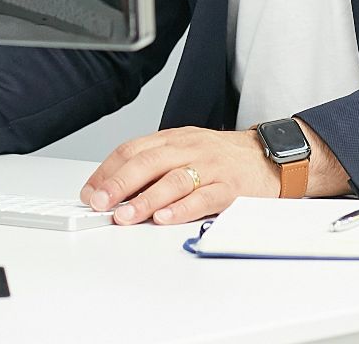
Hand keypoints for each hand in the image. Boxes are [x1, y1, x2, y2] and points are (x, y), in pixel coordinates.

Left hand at [78, 127, 279, 225]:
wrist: (268, 155)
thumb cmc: (222, 157)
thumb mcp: (185, 150)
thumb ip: (154, 167)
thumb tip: (114, 191)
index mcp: (173, 139)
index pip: (132, 149)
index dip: (107, 171)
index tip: (90, 191)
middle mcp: (189, 149)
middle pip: (148, 162)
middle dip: (119, 184)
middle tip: (100, 203)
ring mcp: (211, 167)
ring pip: (174, 180)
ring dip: (146, 199)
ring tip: (126, 215)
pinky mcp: (230, 188)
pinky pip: (204, 197)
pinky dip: (182, 209)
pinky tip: (165, 218)